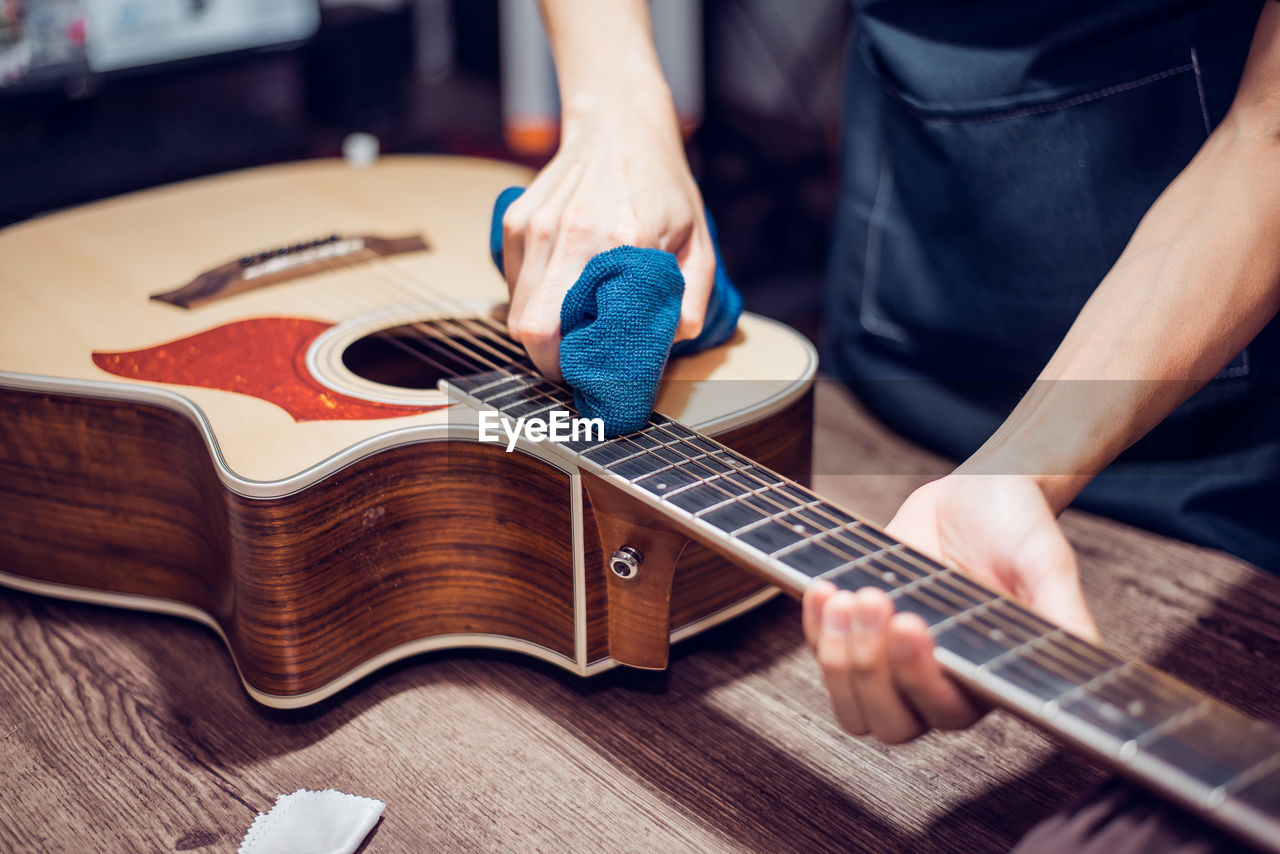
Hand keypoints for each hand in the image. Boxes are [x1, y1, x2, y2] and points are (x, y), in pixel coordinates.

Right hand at [499, 95, 714, 380]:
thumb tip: (673, 341)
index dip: (587, 365)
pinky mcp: (515, 223)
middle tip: (577, 368)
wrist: (620, 126)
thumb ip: (692, 297)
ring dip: (541, 336)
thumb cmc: (662, 187)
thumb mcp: (699, 241)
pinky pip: (514, 286)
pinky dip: (532, 301)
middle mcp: (573, 234)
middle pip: (535, 332)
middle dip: (551, 363)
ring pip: (518, 315)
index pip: (586, 330)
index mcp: (622, 242)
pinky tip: (560, 292)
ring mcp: (537, 227)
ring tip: (571, 333)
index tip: (600, 378)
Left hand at [802, 474, 1098, 743]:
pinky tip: (825, 590)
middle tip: (876, 602)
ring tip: (850, 595)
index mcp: (984, 680)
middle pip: (889, 723)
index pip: (944, 715)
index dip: (918, 682)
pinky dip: (814, 627)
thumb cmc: (1018, 530)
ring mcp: (892, 662)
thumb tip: (1085, 654)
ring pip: (850, 704)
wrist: (978, 493)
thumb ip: (1061, 612)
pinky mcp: (858, 633)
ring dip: (838, 655)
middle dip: (870, 668)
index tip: (913, 625)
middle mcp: (937, 683)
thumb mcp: (1046, 563)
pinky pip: (822, 654)